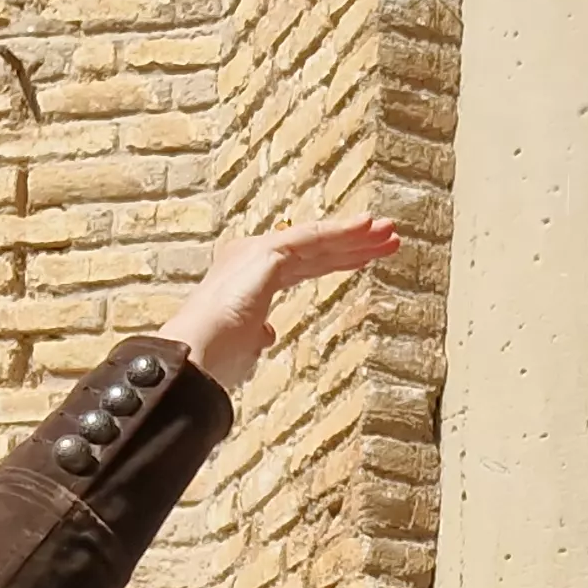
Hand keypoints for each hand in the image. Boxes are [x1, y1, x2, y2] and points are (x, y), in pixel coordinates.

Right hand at [156, 215, 402, 393]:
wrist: (197, 357)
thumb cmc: (214, 361)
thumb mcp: (244, 348)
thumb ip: (256, 335)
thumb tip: (267, 334)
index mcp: (250, 279)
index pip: (304, 266)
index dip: (336, 262)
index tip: (365, 261)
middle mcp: (253, 258)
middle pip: (316, 250)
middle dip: (353, 245)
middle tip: (388, 239)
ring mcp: (259, 251)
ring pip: (318, 240)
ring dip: (356, 235)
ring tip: (390, 231)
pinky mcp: (267, 252)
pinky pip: (312, 238)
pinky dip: (342, 232)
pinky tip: (367, 227)